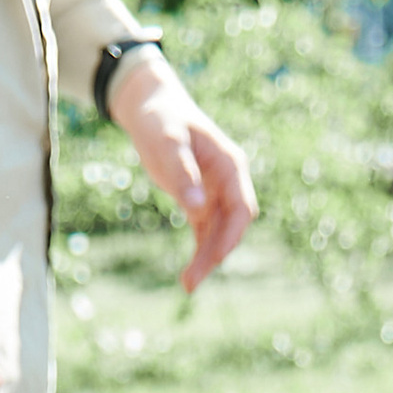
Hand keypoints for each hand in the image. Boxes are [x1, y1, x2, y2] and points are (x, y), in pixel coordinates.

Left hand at [111, 57, 256, 289]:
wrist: (150, 106)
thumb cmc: (160, 119)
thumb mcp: (167, 142)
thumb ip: (182, 173)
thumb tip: (198, 208)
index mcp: (230, 165)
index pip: (242, 207)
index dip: (232, 235)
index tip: (215, 259)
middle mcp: (228, 182)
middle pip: (232, 226)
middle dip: (215, 254)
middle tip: (191, 282)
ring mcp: (215, 192)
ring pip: (218, 233)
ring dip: (206, 258)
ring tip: (187, 285)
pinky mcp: (199, 201)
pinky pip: (205, 232)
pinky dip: (199, 251)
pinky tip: (188, 274)